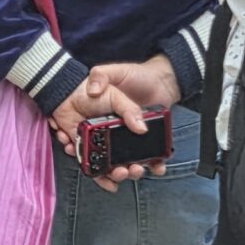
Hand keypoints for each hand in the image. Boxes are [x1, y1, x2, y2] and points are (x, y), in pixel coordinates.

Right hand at [50, 55, 180, 191]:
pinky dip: (152, 165)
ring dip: (128, 172)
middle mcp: (110, 133)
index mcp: (97, 121)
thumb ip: (100, 76)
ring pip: (124, 162)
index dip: (84, 156)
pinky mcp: (146, 141)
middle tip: (118, 171)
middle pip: (103, 158)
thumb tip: (94, 91)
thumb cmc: (134, 75)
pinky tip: (156, 167)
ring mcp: (128, 138)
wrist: (160, 78)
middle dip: (107, 171)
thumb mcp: (113, 72)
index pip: (84, 143)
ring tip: (134, 170)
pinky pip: (147, 158)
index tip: (90, 164)